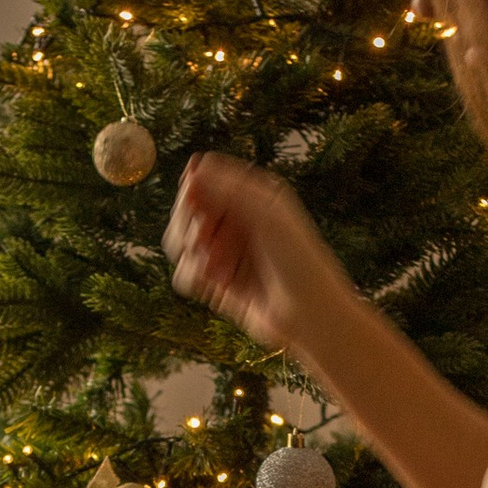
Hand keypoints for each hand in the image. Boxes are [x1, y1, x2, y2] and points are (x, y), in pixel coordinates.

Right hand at [164, 153, 350, 355]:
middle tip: (203, 239)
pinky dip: (193, 276)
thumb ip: (227, 190)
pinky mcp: (215, 281)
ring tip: (216, 268)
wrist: (308, 315)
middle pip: (185, 208)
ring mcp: (223, 250)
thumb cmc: (299, 261)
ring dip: (191, 252)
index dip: (192, 189)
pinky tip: (215, 283)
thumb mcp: (267, 215)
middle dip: (188, 224)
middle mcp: (235, 219)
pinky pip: (183, 272)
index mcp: (251, 194)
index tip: (196, 204)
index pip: (203, 176)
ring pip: (179, 240)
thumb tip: (189, 173)